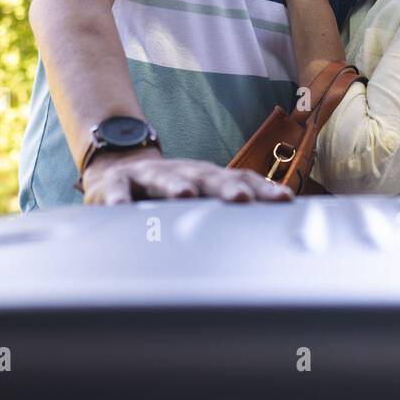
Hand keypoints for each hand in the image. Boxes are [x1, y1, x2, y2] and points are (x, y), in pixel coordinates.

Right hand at [79, 147, 293, 204]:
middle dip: (226, 188)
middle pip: (208, 177)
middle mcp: (185, 173)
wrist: (120, 170)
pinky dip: (119, 198)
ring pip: (165, 178)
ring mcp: (150, 176)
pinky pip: (117, 190)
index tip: (283, 201)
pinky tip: (121, 207)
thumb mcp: (202, 198)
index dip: (262, 189)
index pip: (240, 180)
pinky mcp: (116, 184)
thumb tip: (276, 229)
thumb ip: (230, 210)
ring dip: (176, 186)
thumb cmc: (170, 192)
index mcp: (209, 178)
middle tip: (242, 200)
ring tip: (184, 195)